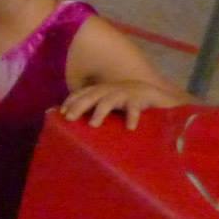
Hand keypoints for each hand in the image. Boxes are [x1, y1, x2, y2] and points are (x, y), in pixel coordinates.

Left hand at [59, 81, 180, 129]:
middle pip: (91, 96)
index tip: (61, 113)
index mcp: (102, 91)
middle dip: (79, 106)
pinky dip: (131, 117)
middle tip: (69, 118)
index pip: (82, 93)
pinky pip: (134, 108)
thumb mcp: (109, 104)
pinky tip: (129, 128)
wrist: (157, 94)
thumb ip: (95, 109)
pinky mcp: (141, 99)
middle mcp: (111, 90)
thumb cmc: (127, 102)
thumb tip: (75, 121)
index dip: (71, 101)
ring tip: (93, 124)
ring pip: (109, 101)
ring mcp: (125, 93)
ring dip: (100, 112)